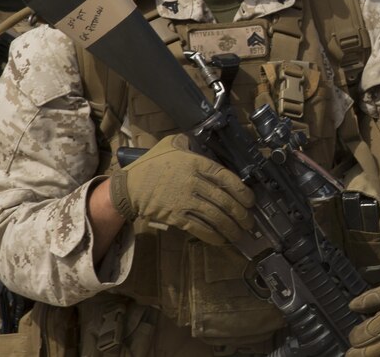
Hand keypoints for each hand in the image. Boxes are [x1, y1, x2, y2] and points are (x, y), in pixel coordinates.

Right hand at [108, 134, 254, 244]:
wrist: (128, 186)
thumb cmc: (151, 164)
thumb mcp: (171, 143)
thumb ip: (189, 142)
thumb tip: (202, 140)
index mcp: (196, 163)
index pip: (226, 177)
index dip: (242, 190)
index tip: (251, 200)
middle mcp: (193, 182)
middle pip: (224, 200)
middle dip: (240, 214)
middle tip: (249, 221)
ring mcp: (185, 200)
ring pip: (215, 216)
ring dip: (230, 227)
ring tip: (239, 234)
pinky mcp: (176, 216)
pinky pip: (199, 228)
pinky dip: (213, 236)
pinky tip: (221, 240)